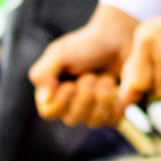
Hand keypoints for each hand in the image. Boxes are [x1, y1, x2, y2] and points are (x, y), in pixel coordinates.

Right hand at [31, 3, 141, 125]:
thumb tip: (44, 97)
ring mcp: (92, 112)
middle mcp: (71, 106)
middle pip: (72, 119)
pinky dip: (116, 102)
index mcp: (53, 93)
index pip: (49, 112)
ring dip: (102, 97)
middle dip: (85, 96)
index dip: (60, 102)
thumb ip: (45, 71)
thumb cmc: (85, 45)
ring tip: (105, 79)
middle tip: (90, 76)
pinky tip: (116, 87)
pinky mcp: (112, 112)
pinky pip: (114, 119)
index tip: (70, 85)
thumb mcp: (59, 52)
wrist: (117, 39)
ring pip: (94, 122)